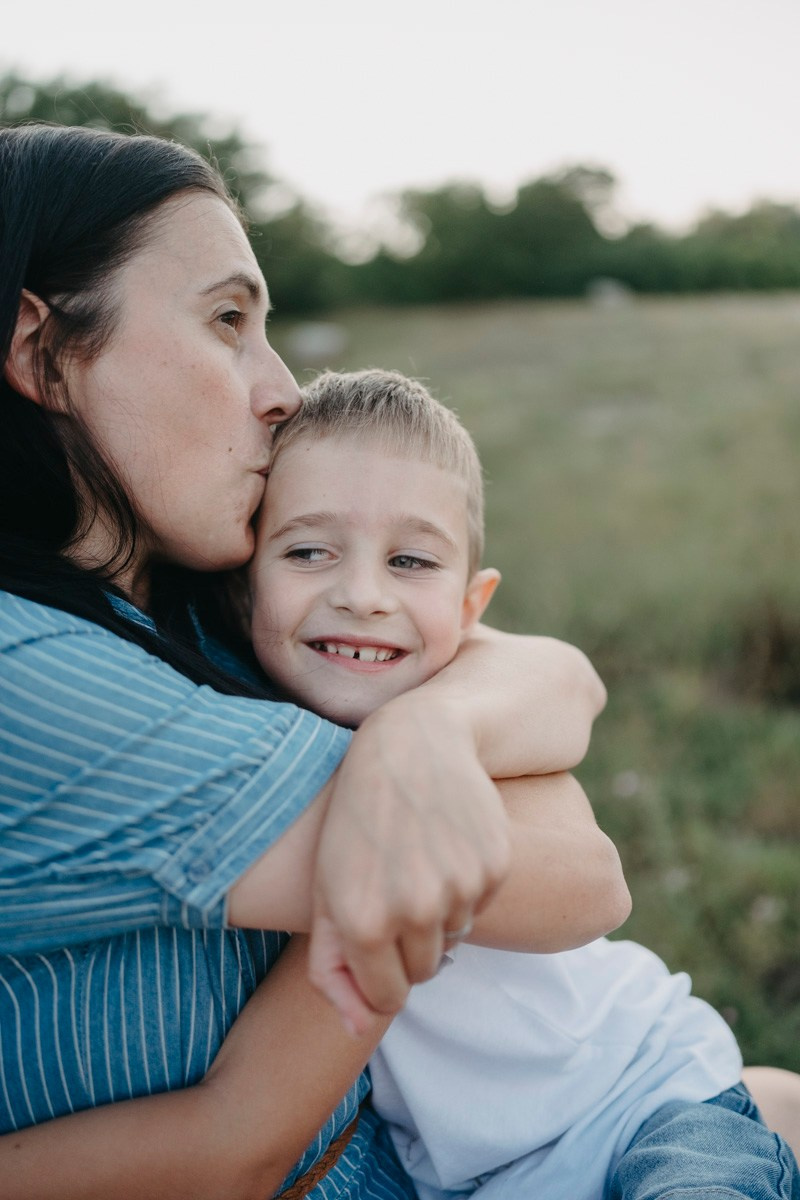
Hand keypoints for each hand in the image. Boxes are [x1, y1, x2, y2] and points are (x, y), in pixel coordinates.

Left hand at [308, 694, 509, 1032]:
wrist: (411, 744)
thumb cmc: (355, 818)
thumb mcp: (326, 890)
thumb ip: (331, 969)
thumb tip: (357, 1028)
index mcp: (364, 923)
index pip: (387, 998)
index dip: (380, 974)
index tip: (374, 939)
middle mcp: (415, 910)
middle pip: (426, 972)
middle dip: (409, 944)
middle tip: (393, 888)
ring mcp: (460, 887)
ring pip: (456, 936)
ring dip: (439, 911)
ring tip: (417, 857)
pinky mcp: (495, 864)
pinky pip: (483, 902)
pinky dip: (467, 883)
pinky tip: (445, 841)